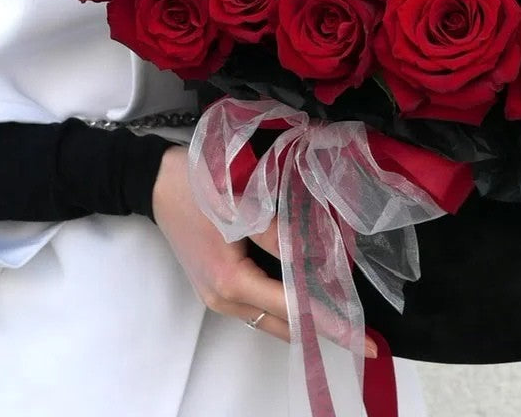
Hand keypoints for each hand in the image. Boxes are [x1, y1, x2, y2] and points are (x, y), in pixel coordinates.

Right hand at [151, 146, 377, 356]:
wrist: (157, 179)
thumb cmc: (197, 186)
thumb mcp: (241, 204)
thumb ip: (278, 234)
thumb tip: (312, 257)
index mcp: (230, 281)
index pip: (292, 309)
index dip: (330, 324)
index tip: (363, 342)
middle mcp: (224, 298)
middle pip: (283, 323)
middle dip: (321, 327)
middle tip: (361, 329)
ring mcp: (217, 295)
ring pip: (271, 317)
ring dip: (303, 316)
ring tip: (339, 309)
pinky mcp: (216, 284)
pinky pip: (259, 304)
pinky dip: (284, 303)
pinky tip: (304, 289)